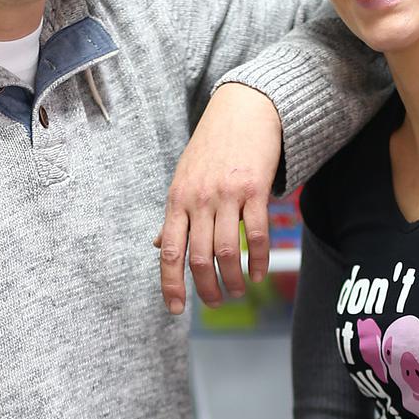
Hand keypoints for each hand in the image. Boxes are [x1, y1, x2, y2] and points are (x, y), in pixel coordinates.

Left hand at [156, 83, 281, 314]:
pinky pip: (256, 234)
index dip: (171, 285)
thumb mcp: (184, 179)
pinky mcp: (254, 189)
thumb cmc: (213, 147)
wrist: (244, 109)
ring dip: (233, 279)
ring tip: (238, 290)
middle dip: (207, 289)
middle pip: (199, 258)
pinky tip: (258, 273)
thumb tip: (159, 246)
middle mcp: (198, 199)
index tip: (176, 309)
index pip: (169, 252)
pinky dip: (258, 260)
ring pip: (227, 251)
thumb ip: (175, 216)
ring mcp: (226, 194)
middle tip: (216, 303)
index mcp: (177, 200)